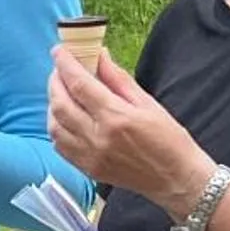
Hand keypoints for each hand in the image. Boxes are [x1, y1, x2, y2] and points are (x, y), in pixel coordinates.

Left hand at [46, 48, 215, 212]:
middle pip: (60, 103)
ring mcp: (90, 156)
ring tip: (62, 93)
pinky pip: (60, 146)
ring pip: (54, 125)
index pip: (79, 84)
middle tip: (60, 70)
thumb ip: (118, 79)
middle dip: (55, 81)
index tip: (59, 51)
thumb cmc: (169, 140)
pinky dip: (57, 127)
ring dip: (53, 105)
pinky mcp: (87, 169)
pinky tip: (65, 118)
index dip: (65, 64)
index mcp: (116, 117)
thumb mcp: (148, 103)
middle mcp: (98, 137)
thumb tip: (99, 56)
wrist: (177, 179)